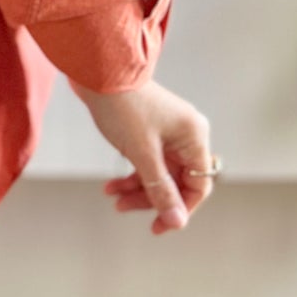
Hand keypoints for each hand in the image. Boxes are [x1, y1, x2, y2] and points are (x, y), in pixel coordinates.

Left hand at [69, 77, 214, 231]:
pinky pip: (147, 161)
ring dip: (137, 188)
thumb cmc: (123, 106)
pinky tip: (111, 186)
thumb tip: (176, 222)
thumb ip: (160, 189)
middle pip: (177, 181)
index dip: (180, 208)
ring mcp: (168, 132)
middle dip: (150, 198)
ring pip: (159, 173)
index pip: (198, 185)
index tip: (158, 226)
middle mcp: (186, 134)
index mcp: (194, 137)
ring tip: (113, 197)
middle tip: (124, 209)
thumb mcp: (142, 153)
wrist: (98, 71)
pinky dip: (131, 174)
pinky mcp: (150, 130)